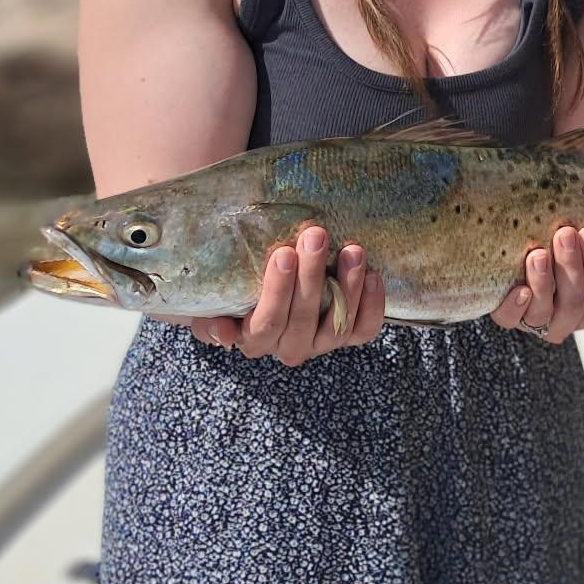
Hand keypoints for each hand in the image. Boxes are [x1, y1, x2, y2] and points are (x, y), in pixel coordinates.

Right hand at [189, 225, 386, 364]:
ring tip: (352, 250)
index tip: (283, 253)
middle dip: (310, 275)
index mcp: (254, 339)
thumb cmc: (237, 289)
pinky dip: (372, 305)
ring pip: (337, 325)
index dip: (277, 290)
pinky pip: (364, 329)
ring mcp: (321, 343)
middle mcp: (289, 347)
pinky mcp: (349, 335)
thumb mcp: (213, 302)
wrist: (267, 284)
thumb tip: (224, 332)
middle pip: (302, 318)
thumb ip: (209, 320)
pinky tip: (373, 275)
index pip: (266, 322)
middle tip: (316, 236)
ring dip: (347, 286)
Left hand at [491, 224, 583, 345]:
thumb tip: (583, 215)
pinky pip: (511, 319)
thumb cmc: (554, 254)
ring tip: (538, 255)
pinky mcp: (510, 320)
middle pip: (574, 303)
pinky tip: (520, 290)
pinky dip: (515, 306)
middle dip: (570, 266)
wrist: (515, 270)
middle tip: (565, 234)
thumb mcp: (574, 249)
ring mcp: (539, 324)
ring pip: (544, 312)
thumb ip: (580, 242)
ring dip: (543, 282)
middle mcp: (568, 320)